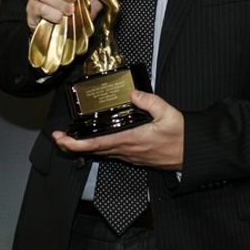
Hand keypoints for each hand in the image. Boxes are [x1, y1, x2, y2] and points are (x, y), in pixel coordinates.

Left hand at [52, 91, 183, 169]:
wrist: (192, 153)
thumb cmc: (181, 135)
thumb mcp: (168, 113)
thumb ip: (150, 101)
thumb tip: (133, 93)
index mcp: (130, 139)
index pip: (96, 144)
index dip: (75, 143)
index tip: (61, 138)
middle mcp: (126, 150)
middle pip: (93, 151)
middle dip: (73, 146)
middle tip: (58, 137)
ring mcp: (130, 155)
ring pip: (101, 153)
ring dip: (84, 147)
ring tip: (71, 138)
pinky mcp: (134, 156)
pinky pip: (111, 153)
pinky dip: (98, 148)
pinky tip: (96, 141)